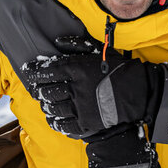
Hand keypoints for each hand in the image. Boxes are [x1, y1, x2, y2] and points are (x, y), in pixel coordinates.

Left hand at [24, 35, 163, 138]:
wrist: (137, 92)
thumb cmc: (118, 69)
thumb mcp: (99, 51)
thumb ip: (76, 45)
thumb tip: (57, 42)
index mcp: (76, 69)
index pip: (47, 72)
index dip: (35, 73)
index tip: (29, 73)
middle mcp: (74, 88)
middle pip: (46, 91)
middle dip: (38, 91)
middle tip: (36, 90)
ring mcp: (79, 107)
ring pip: (52, 108)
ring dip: (46, 105)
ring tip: (45, 104)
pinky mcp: (85, 123)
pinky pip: (63, 125)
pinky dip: (55, 122)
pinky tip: (53, 120)